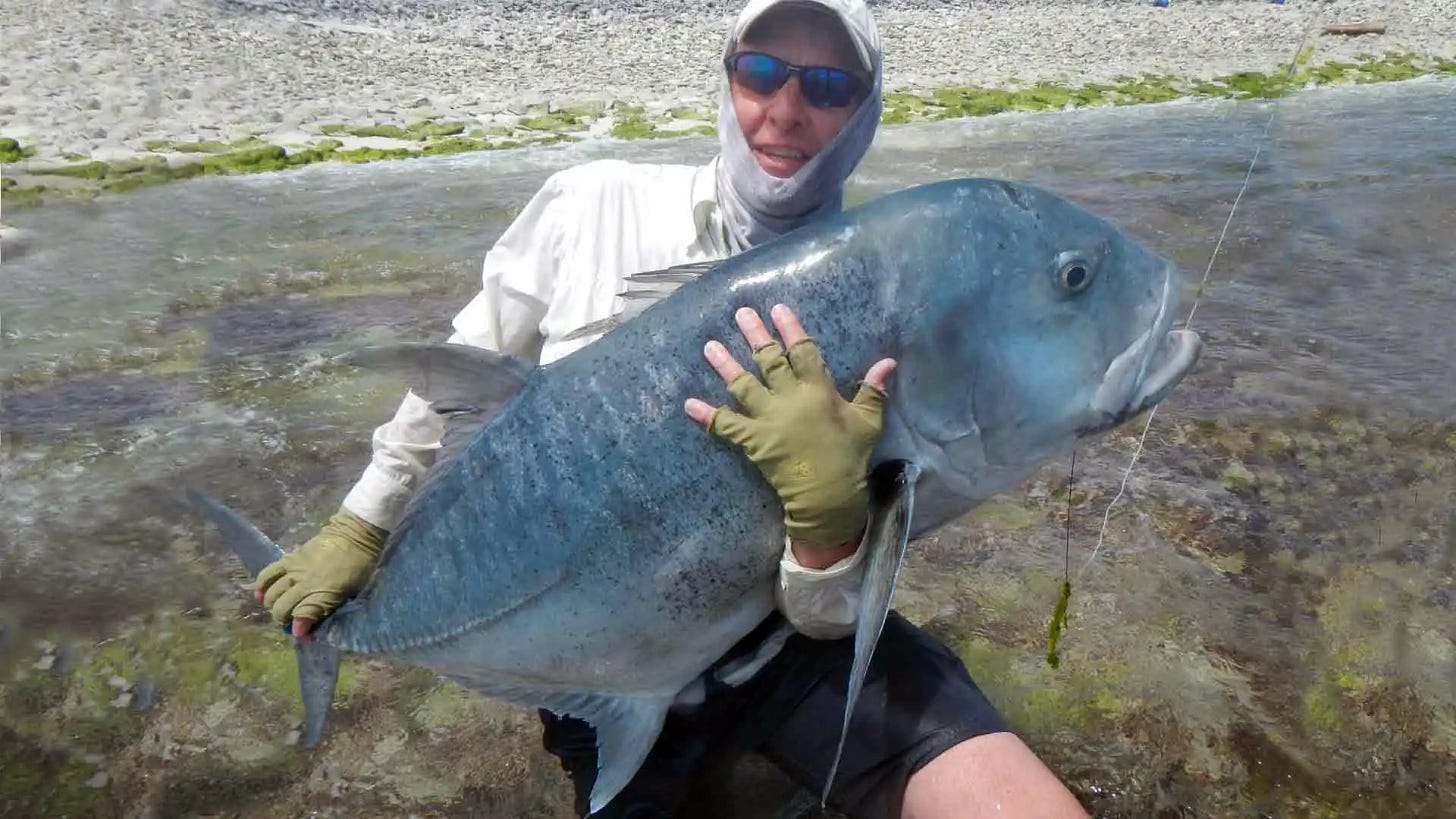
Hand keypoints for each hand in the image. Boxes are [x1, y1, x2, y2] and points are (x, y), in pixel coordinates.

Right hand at [253, 510, 387, 639]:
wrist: (354, 535)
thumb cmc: (359, 566)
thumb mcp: (351, 591)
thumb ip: (329, 607)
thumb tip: (309, 625)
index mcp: (322, 593)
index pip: (302, 617)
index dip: (301, 630)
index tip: (303, 634)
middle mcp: (304, 583)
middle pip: (282, 607)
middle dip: (283, 619)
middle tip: (290, 620)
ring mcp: (294, 570)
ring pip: (272, 593)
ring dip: (272, 605)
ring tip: (277, 608)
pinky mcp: (289, 558)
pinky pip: (268, 573)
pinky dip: (261, 585)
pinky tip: (260, 594)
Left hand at [685, 304, 895, 558]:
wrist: (827, 495)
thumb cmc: (850, 456)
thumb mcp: (868, 421)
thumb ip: (873, 390)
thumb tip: (888, 361)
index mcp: (818, 390)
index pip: (802, 351)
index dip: (790, 328)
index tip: (778, 309)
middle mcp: (789, 398)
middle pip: (769, 360)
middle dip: (754, 335)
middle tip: (741, 314)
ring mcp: (767, 419)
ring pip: (742, 385)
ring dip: (725, 365)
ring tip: (709, 346)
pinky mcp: (752, 440)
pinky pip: (725, 425)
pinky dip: (706, 416)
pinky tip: (688, 404)